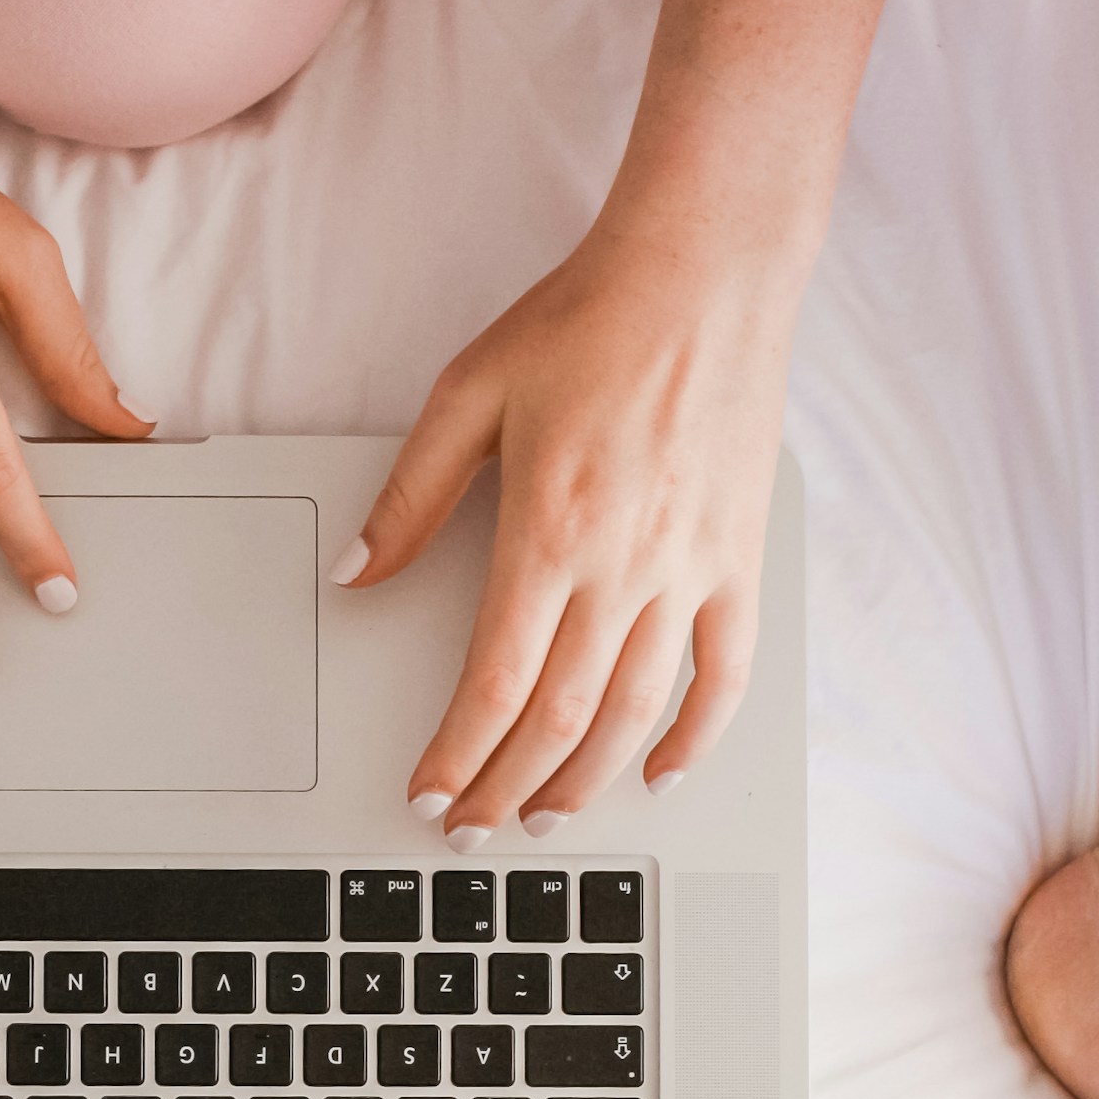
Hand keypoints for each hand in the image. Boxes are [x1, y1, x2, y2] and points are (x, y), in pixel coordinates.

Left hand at [336, 200, 796, 839]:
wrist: (703, 270)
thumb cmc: (587, 320)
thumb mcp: (468, 393)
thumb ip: (411, 496)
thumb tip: (358, 574)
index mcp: (548, 531)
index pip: (496, 682)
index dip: (459, 754)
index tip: (430, 795)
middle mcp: (623, 565)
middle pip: (561, 717)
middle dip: (508, 787)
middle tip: (473, 828)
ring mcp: (690, 568)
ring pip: (636, 711)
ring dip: (587, 780)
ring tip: (546, 819)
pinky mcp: (739, 559)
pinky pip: (725, 671)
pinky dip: (697, 734)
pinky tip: (663, 773)